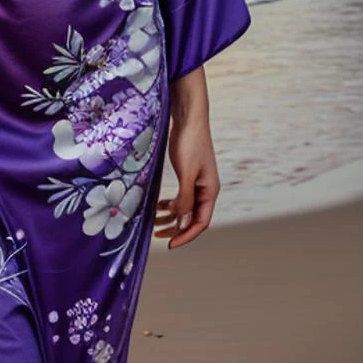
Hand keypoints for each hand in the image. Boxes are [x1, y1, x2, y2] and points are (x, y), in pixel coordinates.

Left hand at [153, 65, 219, 248]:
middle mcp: (205, 189)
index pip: (200, 222)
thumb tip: (181, 221)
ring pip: (185, 207)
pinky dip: (170, 203)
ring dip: (171, 216)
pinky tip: (157, 205)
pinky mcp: (187, 173)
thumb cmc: (190, 143)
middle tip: (157, 235)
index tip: (169, 244)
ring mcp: (197, 181)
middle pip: (193, 218)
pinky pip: (180, 195)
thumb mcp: (186, 173)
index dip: (186, 235)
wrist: (189, 117)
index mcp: (210, 191)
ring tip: (153, 222)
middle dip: (176, 228)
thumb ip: (185, 198)